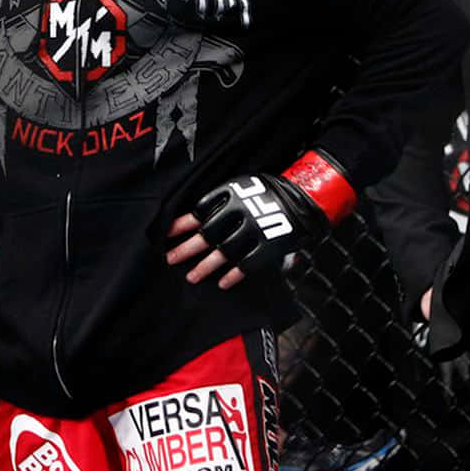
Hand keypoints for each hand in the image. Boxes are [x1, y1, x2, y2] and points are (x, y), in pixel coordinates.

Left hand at [167, 173, 324, 289]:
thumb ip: (221, 202)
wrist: (303, 198)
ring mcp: (254, 230)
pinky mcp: (269, 246)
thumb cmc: (266, 192)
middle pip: (207, 234)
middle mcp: (240, 213)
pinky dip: (234, 275)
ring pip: (224, 252)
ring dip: (205, 266)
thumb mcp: (242, 187)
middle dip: (187, 248)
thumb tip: (195, 221)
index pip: (199, 211)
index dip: (182, 224)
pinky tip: (222, 283)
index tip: (166, 234)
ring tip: (191, 277)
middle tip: (171, 258)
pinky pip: (247, 264)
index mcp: (231, 195)